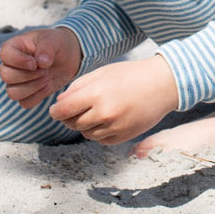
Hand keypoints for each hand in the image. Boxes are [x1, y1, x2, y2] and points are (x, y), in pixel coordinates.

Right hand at [0, 27, 81, 107]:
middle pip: (6, 76)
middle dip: (28, 75)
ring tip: (47, 78)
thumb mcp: (53, 40)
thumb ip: (46, 48)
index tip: (35, 63)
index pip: (5, 55)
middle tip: (45, 70)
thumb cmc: (56, 44)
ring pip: (12, 93)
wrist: (67, 57)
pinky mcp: (26, 94)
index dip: (19, 61)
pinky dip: (37, 97)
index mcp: (13, 46)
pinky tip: (47, 86)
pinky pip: (24, 103)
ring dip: (32, 87)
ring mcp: (16, 81)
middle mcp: (11, 65)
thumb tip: (41, 62)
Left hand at [49, 55, 178, 144]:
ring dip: (84, 125)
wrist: (160, 85)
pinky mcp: (124, 137)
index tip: (53, 110)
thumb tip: (59, 104)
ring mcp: (115, 128)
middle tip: (73, 109)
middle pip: (74, 123)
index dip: (55, 112)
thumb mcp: (101, 73)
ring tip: (93, 111)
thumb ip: (78, 87)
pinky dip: (98, 132)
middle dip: (69, 117)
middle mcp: (104, 113)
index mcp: (96, 94)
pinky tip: (105, 119)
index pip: (64, 110)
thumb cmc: (129, 74)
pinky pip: (101, 140)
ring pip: (86, 133)